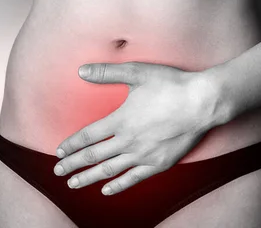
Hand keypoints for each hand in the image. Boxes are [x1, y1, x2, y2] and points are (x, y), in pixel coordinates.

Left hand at [53, 61, 220, 195]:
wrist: (203, 102)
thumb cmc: (171, 84)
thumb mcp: (137, 72)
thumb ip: (107, 73)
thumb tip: (80, 70)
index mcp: (120, 119)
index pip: (88, 136)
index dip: (71, 144)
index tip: (59, 152)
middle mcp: (128, 141)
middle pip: (94, 156)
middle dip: (73, 164)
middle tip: (58, 171)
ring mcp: (144, 154)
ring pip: (110, 170)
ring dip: (89, 177)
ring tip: (74, 183)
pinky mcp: (159, 163)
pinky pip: (134, 178)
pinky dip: (118, 185)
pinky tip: (106, 190)